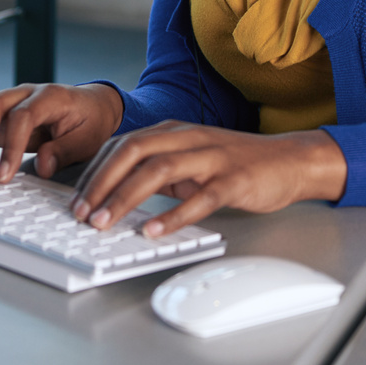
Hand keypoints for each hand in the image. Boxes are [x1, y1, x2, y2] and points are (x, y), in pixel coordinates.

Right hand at [0, 82, 124, 183]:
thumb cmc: (89, 123)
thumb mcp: (88, 139)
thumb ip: (65, 150)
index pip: (23, 116)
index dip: (11, 147)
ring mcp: (4, 99)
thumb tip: (41, 164)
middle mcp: (21, 92)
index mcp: (49, 96)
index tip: (3, 177)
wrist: (91, 105)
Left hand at [69, 121, 347, 237]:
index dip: (94, 171)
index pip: (122, 145)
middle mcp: (188, 139)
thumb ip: (158, 169)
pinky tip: (153, 232)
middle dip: (101, 182)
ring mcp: (211, 158)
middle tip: (82, 214)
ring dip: (125, 198)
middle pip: (133, 151)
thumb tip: (117, 192)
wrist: (289, 160)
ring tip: (105, 223)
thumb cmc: (237, 162)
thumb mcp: (191, 159)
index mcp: (173, 132)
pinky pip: (199, 198)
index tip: (76, 199)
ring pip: (158, 170)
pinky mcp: (233, 181)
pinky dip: (172, 216)